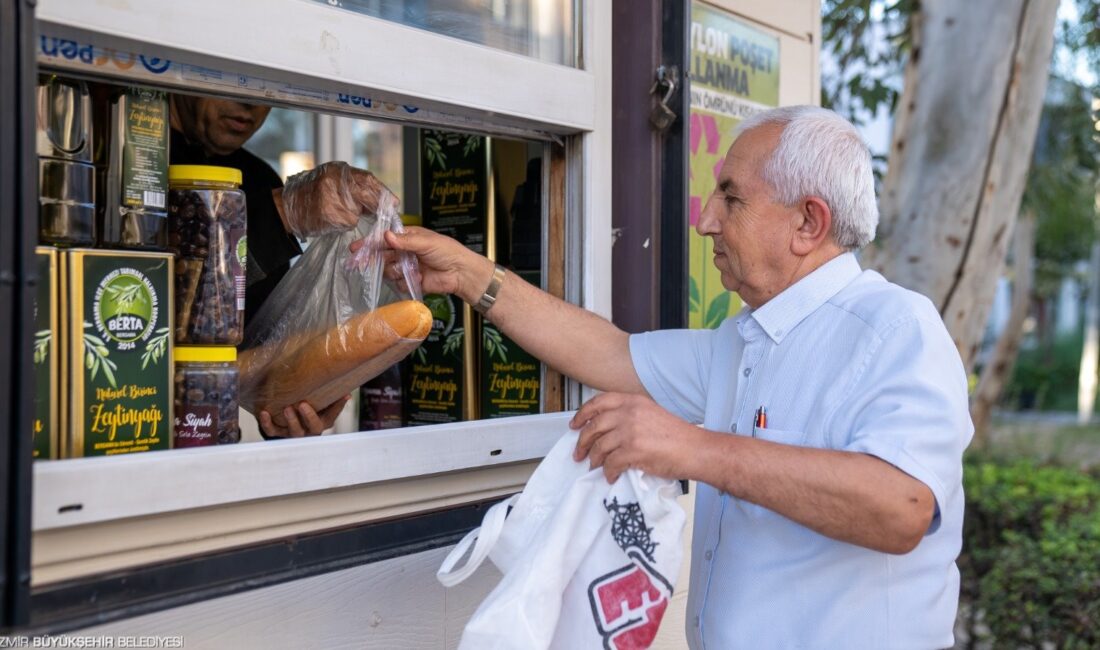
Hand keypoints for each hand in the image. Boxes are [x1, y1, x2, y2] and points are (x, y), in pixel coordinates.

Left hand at [259, 394, 350, 437]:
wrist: (285, 418)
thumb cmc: (307, 408)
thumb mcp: (320, 404)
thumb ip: (331, 399)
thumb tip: (348, 392)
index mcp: (322, 423)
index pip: (332, 418)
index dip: (337, 408)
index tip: (343, 396)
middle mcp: (309, 430)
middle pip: (313, 428)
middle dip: (309, 417)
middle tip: (303, 405)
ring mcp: (293, 433)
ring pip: (294, 432)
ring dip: (291, 421)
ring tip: (287, 408)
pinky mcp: (278, 433)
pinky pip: (272, 431)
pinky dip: (267, 424)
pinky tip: (264, 412)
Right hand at [281, 162, 396, 237]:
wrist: (288, 206)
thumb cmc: (311, 193)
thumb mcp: (332, 179)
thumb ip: (353, 184)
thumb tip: (380, 197)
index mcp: (338, 171)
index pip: (368, 180)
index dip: (382, 192)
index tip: (394, 202)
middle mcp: (336, 182)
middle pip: (367, 195)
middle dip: (377, 205)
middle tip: (384, 213)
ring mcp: (332, 199)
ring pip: (357, 212)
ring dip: (356, 215)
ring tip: (339, 211)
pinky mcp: (329, 215)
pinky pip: (347, 222)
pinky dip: (345, 223)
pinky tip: (333, 218)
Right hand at [350, 226, 492, 302]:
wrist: (461, 273)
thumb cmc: (448, 252)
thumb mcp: (426, 242)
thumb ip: (405, 241)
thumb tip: (386, 236)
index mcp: (407, 237)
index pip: (384, 239)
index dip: (369, 243)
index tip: (355, 248)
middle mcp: (404, 252)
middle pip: (381, 256)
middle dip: (374, 259)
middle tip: (361, 263)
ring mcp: (406, 267)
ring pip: (388, 270)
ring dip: (396, 270)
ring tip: (411, 269)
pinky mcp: (410, 281)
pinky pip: (397, 283)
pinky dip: (405, 282)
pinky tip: (418, 277)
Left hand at [570, 392, 700, 482]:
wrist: (696, 450)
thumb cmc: (678, 436)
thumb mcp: (651, 414)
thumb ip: (630, 416)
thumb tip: (607, 430)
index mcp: (633, 401)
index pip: (599, 402)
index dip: (582, 414)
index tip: (574, 425)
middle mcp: (629, 413)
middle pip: (593, 426)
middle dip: (582, 442)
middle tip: (579, 453)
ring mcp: (630, 432)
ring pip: (599, 447)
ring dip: (594, 459)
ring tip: (595, 466)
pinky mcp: (633, 451)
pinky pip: (610, 464)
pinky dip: (608, 472)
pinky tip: (611, 476)